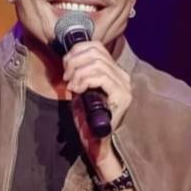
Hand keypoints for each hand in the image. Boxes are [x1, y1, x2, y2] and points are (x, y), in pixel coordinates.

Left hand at [62, 42, 132, 164]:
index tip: (65, 65)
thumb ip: (79, 75)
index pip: (97, 47)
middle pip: (96, 52)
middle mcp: (123, 77)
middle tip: (66, 76)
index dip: (77, 51)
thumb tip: (69, 61)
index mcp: (114, 72)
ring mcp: (124, 86)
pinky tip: (77, 90)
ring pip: (97, 64)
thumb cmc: (87, 120)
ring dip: (78, 72)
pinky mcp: (122, 96)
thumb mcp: (80, 91)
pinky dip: (84, 80)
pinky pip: (101, 77)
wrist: (96, 143)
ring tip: (71, 85)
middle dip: (74, 61)